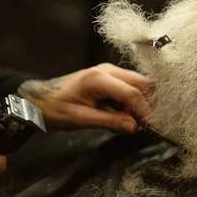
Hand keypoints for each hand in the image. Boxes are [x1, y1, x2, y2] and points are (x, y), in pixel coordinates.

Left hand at [16, 63, 152, 132]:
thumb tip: (135, 126)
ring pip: (139, 83)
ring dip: (141, 101)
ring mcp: (109, 71)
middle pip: (142, 83)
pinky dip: (133, 99)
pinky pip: (130, 85)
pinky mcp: (109, 76)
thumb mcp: (81, 119)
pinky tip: (125, 112)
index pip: (132, 94)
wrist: (40, 98)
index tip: (155, 127)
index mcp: (99, 79)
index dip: (146, 111)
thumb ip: (110, 121)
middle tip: (147, 124)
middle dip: (148, 103)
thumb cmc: (56, 108)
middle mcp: (107, 70)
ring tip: (133, 119)